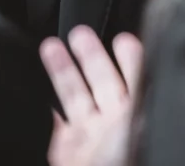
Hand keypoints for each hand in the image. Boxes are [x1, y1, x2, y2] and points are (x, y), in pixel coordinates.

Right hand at [40, 26, 142, 165]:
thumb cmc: (129, 156)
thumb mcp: (141, 117)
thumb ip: (141, 83)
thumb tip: (151, 48)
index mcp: (138, 115)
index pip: (136, 77)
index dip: (130, 57)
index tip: (122, 38)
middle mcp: (115, 126)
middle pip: (101, 80)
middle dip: (90, 55)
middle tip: (78, 31)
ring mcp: (89, 140)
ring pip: (74, 96)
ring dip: (62, 70)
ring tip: (50, 45)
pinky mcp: (65, 154)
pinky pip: (52, 124)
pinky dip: (43, 107)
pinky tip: (33, 87)